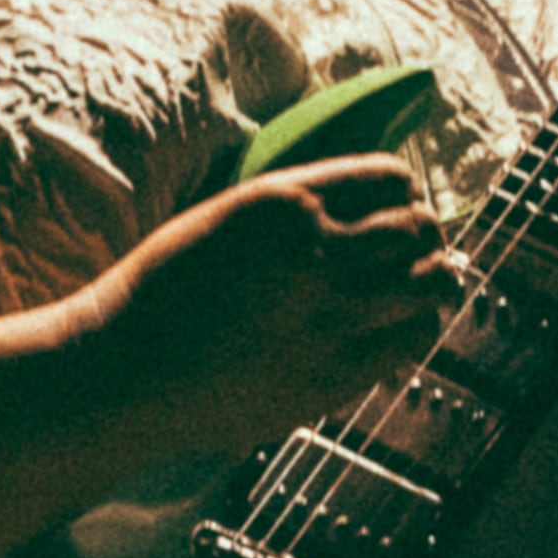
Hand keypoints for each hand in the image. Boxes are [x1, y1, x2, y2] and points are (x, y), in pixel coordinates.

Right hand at [73, 156, 458, 457]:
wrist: (125, 373)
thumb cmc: (165, 291)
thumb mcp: (227, 218)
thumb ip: (297, 210)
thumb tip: (366, 206)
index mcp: (286, 204)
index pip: (391, 179)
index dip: (402, 193)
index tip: (398, 207)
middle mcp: (318, 256)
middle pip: (422, 231)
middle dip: (426, 235)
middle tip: (415, 249)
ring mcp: (330, 321)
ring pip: (433, 287)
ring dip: (431, 282)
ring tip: (414, 288)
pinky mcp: (333, 377)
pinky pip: (410, 343)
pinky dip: (413, 330)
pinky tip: (390, 330)